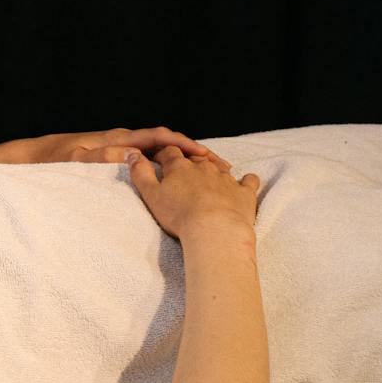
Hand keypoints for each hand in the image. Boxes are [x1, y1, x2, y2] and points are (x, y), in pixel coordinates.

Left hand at [27, 125, 215, 165]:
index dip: (184, 145)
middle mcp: (121, 140)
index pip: (159, 137)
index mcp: (117, 139)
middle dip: (194, 153)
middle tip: (220, 168)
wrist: (32, 157)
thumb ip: (100, 156)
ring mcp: (119, 147)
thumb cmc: (51, 159)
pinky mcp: (115, 156)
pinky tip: (178, 178)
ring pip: (160, 151)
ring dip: (184, 160)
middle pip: (166, 142)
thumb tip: (129, 156)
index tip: (208, 157)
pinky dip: (168, 165)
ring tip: (209, 173)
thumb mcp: (74, 159)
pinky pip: (149, 158)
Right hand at [126, 145, 260, 239]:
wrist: (214, 230)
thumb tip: (132, 154)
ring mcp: (226, 178)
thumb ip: (140, 172)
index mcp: (180, 166)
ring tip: (209, 176)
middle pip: (195, 157)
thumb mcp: (150, 194)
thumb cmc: (180, 215)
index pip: (169, 152)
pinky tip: (245, 181)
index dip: (163, 155)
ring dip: (214, 168)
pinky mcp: (244, 192)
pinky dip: (246, 180)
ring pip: (219, 166)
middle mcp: (204, 167)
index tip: (159, 160)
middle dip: (188, 160)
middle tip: (183, 170)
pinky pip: (249, 181)